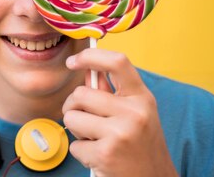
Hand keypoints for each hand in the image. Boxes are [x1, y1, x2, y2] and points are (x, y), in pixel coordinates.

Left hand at [61, 48, 177, 176]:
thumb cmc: (139, 145)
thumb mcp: (134, 113)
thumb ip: (110, 92)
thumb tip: (86, 68)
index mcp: (141, 97)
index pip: (118, 62)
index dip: (90, 56)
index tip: (72, 61)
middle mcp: (134, 112)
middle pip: (80, 94)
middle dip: (73, 107)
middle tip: (85, 121)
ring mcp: (121, 132)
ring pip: (71, 118)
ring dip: (77, 131)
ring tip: (96, 139)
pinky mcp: (106, 153)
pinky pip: (74, 145)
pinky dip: (82, 152)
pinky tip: (99, 156)